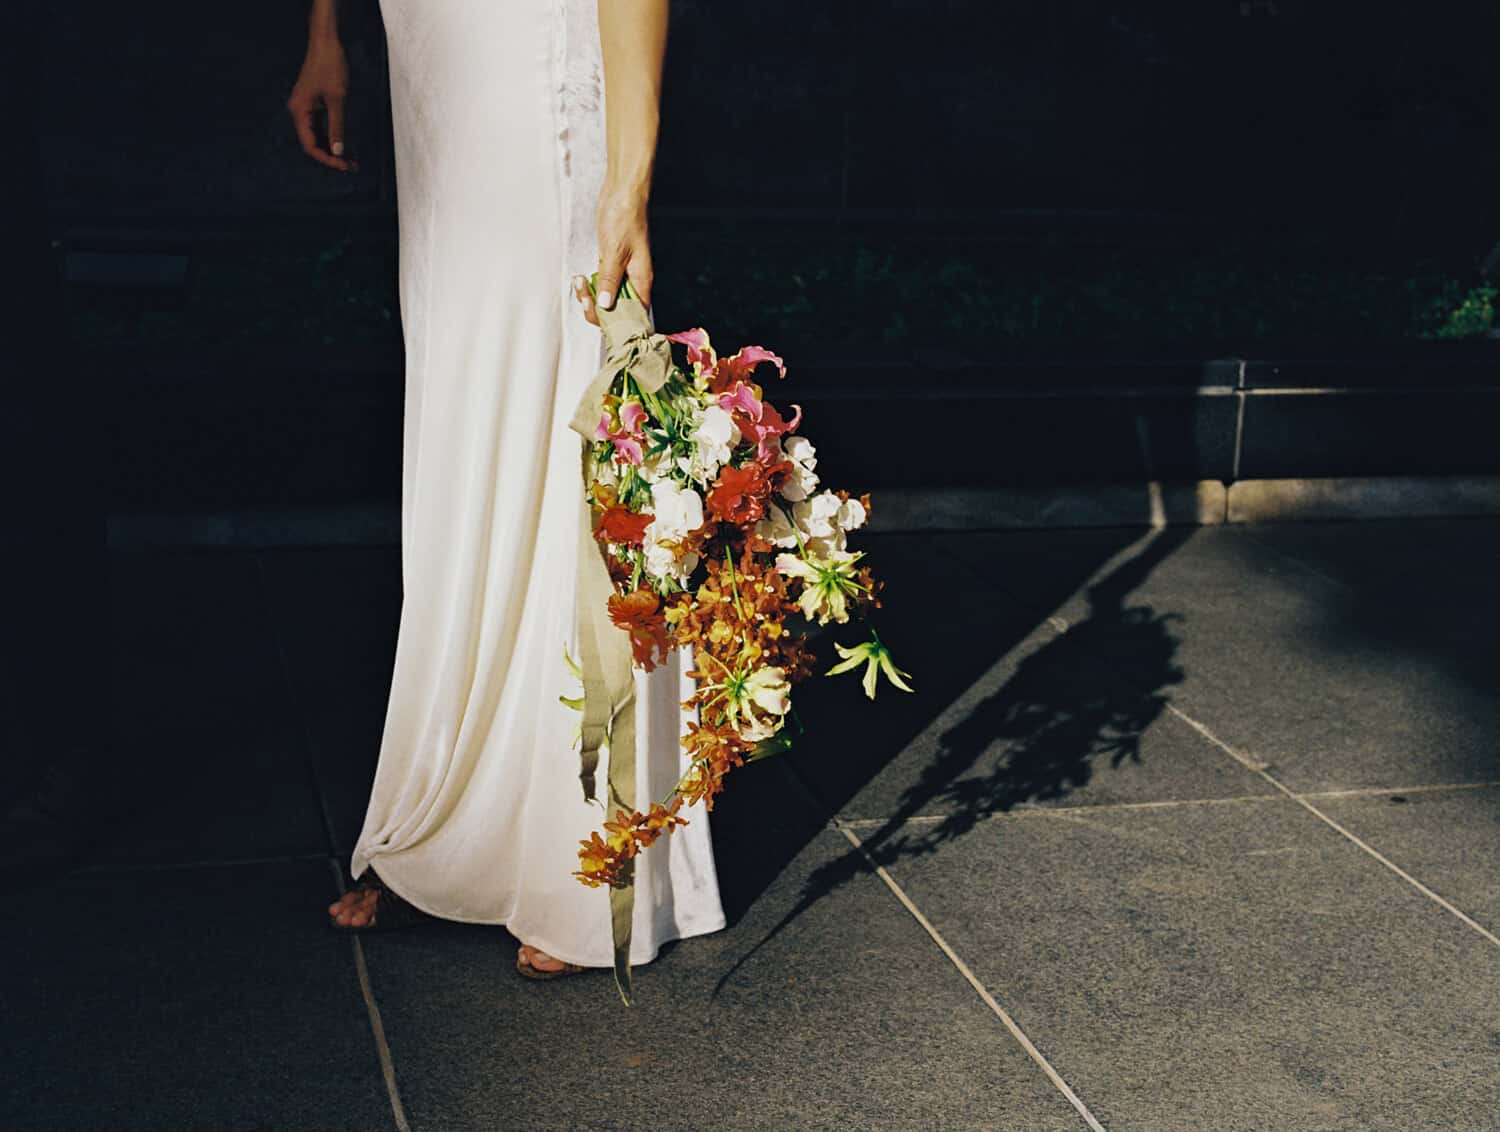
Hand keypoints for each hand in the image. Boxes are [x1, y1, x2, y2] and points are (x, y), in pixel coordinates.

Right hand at [286, 37, 355, 171]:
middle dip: (331, 156)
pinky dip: (332, 136)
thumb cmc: (329, 65)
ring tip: (350, 160)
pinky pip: (320, 126)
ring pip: (317, 135)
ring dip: (332, 148)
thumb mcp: (336, 99)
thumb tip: (338, 151)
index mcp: (299, 111)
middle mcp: (299, 111)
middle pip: (312, 143)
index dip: (326, 158)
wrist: (326, 42)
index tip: (343, 165)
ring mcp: (306, 107)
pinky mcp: (314, 103)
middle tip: (350, 166)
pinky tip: (344, 143)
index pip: (309, 145)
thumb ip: (337, 126)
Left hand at [579, 185, 653, 326]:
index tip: (599, 315)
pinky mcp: (613, 266)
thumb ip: (610, 280)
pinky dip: (592, 286)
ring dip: (591, 297)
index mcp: (642, 281)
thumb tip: (606, 305)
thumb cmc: (624, 218)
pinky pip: (603, 285)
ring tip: (580, 283)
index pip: (635, 316)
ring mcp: (624, 274)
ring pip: (608, 299)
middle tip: (584, 295)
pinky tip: (582, 279)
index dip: (618, 322)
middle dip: (598, 309)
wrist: (621, 194)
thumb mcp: (614, 251)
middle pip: (619, 311)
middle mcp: (635, 281)